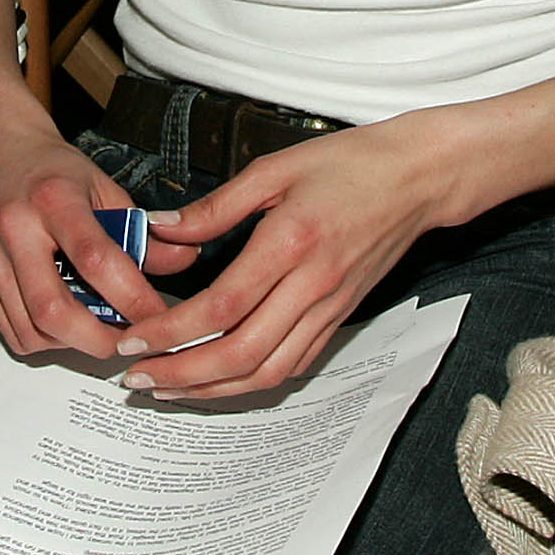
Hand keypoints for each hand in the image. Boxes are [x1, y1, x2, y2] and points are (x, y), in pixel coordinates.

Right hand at [0, 112, 177, 358]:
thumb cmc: (52, 170)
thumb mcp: (104, 187)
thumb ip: (142, 230)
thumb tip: (184, 261)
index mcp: (54, 200)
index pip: (95, 258)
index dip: (132, 297)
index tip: (159, 318)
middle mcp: (16, 229)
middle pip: (53, 309)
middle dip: (98, 340)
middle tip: (129, 341)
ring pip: (30, 329)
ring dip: (73, 345)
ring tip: (101, 333)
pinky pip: (12, 330)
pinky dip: (46, 341)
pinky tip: (68, 327)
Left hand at [110, 117, 452, 399]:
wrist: (419, 178)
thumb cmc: (352, 163)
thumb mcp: (275, 169)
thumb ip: (216, 206)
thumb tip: (162, 227)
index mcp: (290, 243)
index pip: (221, 307)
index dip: (171, 331)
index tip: (135, 339)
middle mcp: (312, 286)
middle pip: (240, 354)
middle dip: (182, 375)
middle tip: (138, 378)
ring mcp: (330, 308)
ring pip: (268, 371)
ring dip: (214, 390)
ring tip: (169, 389)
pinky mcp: (340, 317)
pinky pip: (294, 364)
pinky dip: (252, 382)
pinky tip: (221, 380)